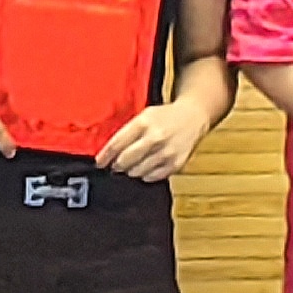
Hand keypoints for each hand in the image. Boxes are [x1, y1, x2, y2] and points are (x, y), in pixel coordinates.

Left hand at [98, 99, 219, 181]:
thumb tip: (107, 151)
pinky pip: (151, 177)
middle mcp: (155, 138)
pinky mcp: (175, 164)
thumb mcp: (144, 115)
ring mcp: (166, 153)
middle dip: (117, 165)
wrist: (193, 117)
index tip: (99, 163)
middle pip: (125, 161)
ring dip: (131, 170)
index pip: (116, 144)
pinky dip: (145, 174)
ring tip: (133, 164)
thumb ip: (127, 131)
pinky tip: (146, 166)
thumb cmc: (164, 116)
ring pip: (137, 172)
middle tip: (116, 165)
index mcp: (143, 123)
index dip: (105, 156)